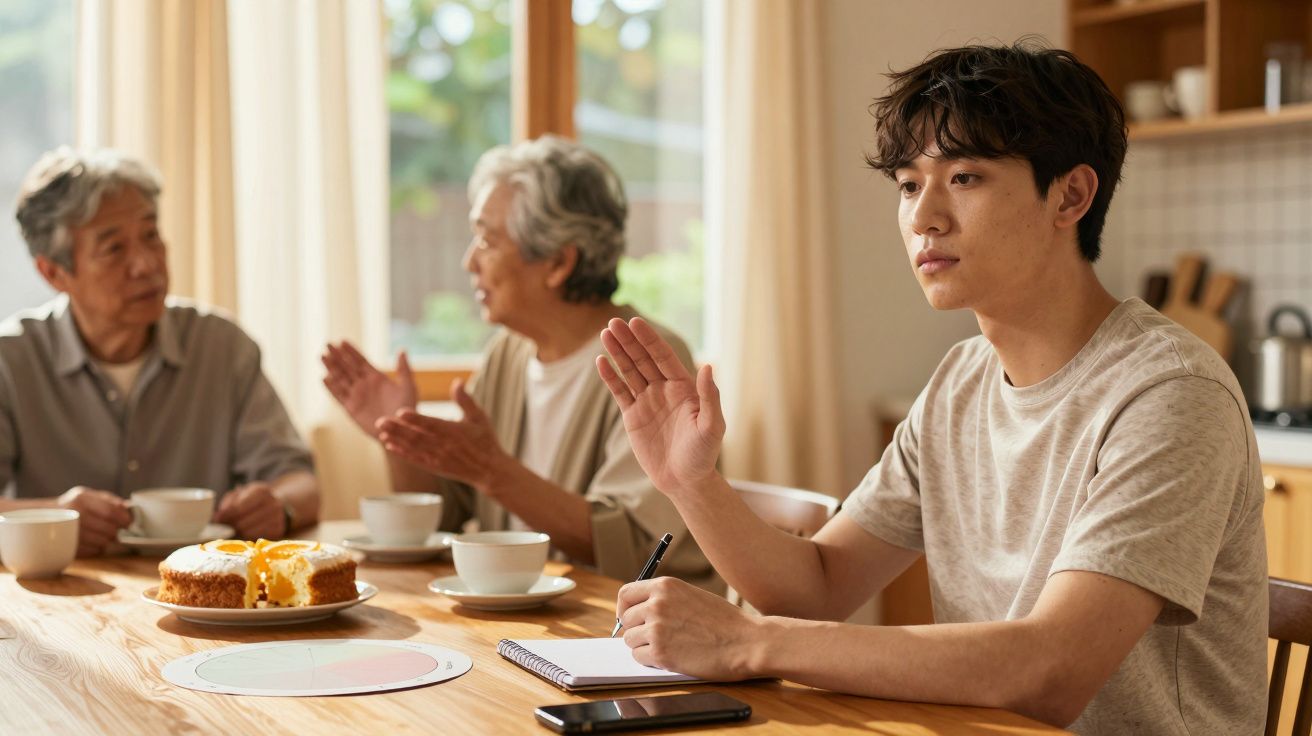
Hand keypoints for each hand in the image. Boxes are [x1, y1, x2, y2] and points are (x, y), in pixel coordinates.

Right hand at [57, 487, 131, 556]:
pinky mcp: (65, 547)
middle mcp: (74, 514)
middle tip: (117, 530)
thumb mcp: (88, 496)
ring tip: (104, 535)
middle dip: (117, 532)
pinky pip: (92, 552)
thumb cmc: (72, 505)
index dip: (124, 519)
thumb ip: (109, 500)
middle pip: (109, 529)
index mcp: (82, 498)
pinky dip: (97, 548)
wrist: (42, 517)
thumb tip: (129, 508)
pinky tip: (93, 542)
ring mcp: (68, 531)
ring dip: (108, 541)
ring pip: (102, 542)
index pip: (111, 511)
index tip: (129, 523)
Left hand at [214, 483, 285, 538]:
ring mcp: (278, 517)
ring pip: (249, 532)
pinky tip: (243, 533)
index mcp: (261, 491)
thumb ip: (228, 502)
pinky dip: (247, 537)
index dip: (226, 515)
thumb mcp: (241, 493)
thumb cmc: (253, 499)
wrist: (276, 505)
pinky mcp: (278, 530)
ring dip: (237, 533)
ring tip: (232, 531)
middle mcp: (273, 503)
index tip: (218, 519)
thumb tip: (217, 517)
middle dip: (230, 526)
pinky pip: (257, 538)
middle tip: (223, 528)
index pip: (238, 507)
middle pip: (243, 522)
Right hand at [322, 341, 416, 437]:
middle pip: (348, 367)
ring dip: (332, 367)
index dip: (351, 351)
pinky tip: (324, 378)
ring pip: (341, 379)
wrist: (400, 431)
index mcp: (377, 378)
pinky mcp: (351, 408)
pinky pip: (339, 396)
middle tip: (328, 344)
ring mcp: (357, 396)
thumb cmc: (408, 410)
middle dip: (338, 356)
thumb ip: (404, 369)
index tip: (342, 341)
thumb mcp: (408, 387)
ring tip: (323, 356)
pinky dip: (332, 387)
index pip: (361, 361)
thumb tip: (401, 350)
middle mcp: (364, 385)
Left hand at [376, 379, 509, 491]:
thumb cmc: (485, 440)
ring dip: (396, 440)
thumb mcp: (479, 417)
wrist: (489, 470)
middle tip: (380, 421)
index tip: (400, 412)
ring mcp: (438, 458)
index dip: (416, 419)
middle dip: (398, 429)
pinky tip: (390, 446)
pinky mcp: (435, 467)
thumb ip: (466, 400)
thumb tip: (457, 381)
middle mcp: (444, 446)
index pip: (432, 424)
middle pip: (417, 437)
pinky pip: (415, 460)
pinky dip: (402, 453)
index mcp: (454, 432)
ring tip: (381, 432)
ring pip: (413, 448)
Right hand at [597, 318, 724, 494]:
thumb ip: (710, 396)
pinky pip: (620, 392)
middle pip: (643, 359)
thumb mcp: (712, 426)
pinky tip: (601, 361)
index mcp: (683, 387)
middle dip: (629, 341)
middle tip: (613, 322)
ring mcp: (647, 401)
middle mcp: (664, 389)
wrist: (685, 481)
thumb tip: (708, 366)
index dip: (649, 339)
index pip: (663, 356)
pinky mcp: (633, 416)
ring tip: (605, 334)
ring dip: (618, 353)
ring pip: (630, 371)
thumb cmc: (704, 454)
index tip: (635, 322)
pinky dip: (610, 377)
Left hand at [617, 577, 760, 680]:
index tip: (630, 618)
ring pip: (630, 640)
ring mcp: (656, 628)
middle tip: (653, 638)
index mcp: (665, 586)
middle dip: (636, 630)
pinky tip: (670, 658)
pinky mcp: (660, 653)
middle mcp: (657, 604)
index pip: (626, 594)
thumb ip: (666, 600)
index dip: (625, 609)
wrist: (747, 641)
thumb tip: (641, 611)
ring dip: (643, 646)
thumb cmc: (725, 621)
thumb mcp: (692, 596)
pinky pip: (639, 657)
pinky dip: (650, 661)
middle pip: (626, 620)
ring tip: (667, 648)